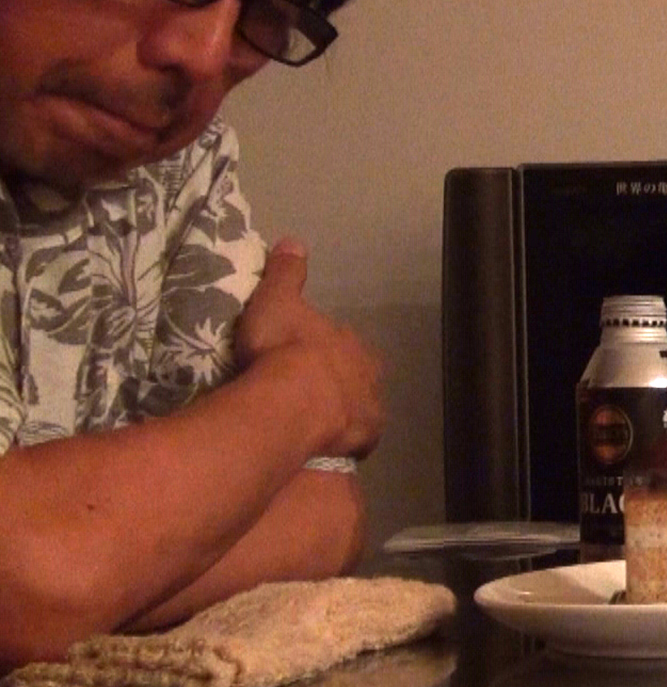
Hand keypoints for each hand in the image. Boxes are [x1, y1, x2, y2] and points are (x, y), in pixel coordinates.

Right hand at [234, 238, 384, 458]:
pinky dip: (347, 441)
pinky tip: (329, 445)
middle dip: (339, 380)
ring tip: (315, 419)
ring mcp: (370, 407)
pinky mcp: (365, 438)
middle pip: (355, 375)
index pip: (341, 342)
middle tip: (309, 389)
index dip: (324, 348)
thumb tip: (294, 242)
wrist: (294, 400)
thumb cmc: (283, 347)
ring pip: (360, 407)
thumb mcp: (277, 300)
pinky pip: (358, 440)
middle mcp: (369, 373)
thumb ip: (286, 274)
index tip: (304, 354)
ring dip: (344, 411)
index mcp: (350, 341)